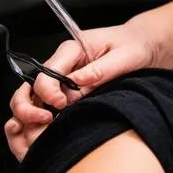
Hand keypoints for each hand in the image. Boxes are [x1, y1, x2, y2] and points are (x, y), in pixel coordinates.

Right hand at [5, 20, 155, 159]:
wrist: (141, 45)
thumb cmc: (133, 45)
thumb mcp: (124, 56)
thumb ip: (99, 70)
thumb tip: (76, 82)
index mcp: (73, 48)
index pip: (48, 72)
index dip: (50, 91)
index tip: (61, 104)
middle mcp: (62, 62)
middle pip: (32, 85)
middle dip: (30, 106)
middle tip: (47, 119)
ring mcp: (62, 75)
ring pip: (33, 96)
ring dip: (32, 113)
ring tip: (46, 126)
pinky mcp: (67, 88)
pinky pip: (46, 103)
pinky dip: (42, 116)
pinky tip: (48, 127)